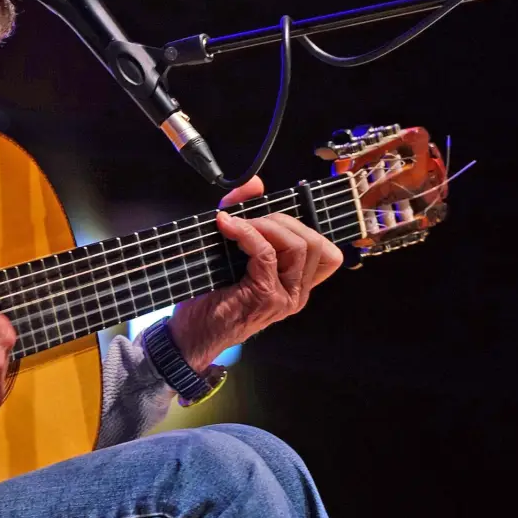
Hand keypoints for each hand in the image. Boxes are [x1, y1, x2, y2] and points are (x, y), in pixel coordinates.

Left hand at [169, 176, 343, 371]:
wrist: (191, 334)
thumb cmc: (211, 295)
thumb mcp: (231, 250)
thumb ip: (244, 214)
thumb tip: (255, 183)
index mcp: (296, 284)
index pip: (326, 251)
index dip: (303, 226)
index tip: (270, 216)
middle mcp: (297, 293)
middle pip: (315, 243)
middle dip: (282, 220)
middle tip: (250, 220)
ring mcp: (285, 297)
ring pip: (299, 246)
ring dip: (267, 225)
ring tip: (239, 224)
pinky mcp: (266, 296)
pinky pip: (266, 253)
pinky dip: (246, 232)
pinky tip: (227, 226)